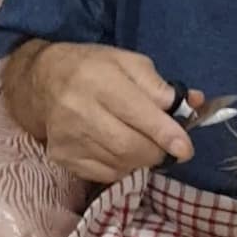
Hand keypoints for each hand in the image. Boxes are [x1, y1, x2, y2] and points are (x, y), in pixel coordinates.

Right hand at [35, 42, 204, 183]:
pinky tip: (121, 150)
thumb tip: (192, 104)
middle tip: (169, 148)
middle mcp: (80, 110)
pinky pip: (105, 174)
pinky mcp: (62, 156)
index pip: (138, 114)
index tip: (185, 148)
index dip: (165, 134)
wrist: (43, 81)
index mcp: (100, 81)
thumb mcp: (129, 63)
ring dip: (142, 159)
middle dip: (158, 151)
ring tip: (143, 143)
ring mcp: (68, 137)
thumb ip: (161, 86)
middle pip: (130, 146)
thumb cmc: (94, 68)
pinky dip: (122, 167)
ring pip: (119, 163)